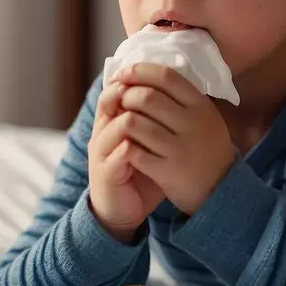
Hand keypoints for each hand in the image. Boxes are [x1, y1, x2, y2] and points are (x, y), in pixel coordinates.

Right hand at [87, 81, 165, 242]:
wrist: (123, 210)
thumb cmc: (140, 174)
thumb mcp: (150, 145)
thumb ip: (158, 122)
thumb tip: (183, 97)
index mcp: (112, 122)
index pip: (117, 89)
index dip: (136, 79)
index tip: (162, 75)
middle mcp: (103, 133)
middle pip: (111, 99)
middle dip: (136, 91)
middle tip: (162, 88)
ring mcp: (102, 152)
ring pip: (117, 123)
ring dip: (138, 115)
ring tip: (160, 113)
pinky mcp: (106, 173)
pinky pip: (120, 154)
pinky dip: (135, 145)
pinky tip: (154, 142)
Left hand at [111, 63, 236, 214]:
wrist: (221, 189)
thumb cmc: (205, 148)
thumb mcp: (205, 118)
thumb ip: (183, 97)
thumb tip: (146, 72)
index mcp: (202, 106)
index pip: (167, 76)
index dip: (140, 71)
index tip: (124, 73)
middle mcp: (193, 124)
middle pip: (148, 97)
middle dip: (126, 95)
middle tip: (118, 99)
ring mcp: (181, 149)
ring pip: (136, 123)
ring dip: (121, 119)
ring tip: (118, 121)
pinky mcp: (168, 171)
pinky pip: (135, 152)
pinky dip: (124, 145)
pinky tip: (122, 144)